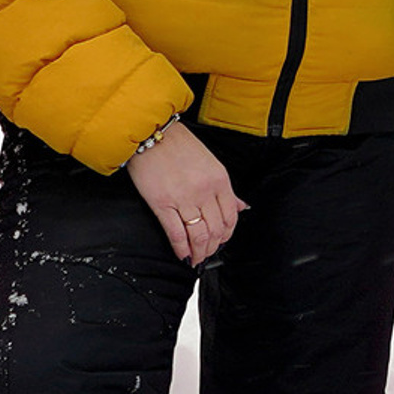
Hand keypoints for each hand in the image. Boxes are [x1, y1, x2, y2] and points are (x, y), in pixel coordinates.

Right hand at [126, 121, 246, 264]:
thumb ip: (225, 189)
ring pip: (198, 235)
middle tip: (207, 254)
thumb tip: (241, 207)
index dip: (227, 235)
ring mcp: (184, 198)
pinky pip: (176, 233)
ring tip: (196, 258)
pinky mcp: (162, 203)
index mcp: (219, 180)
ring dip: (199, 252)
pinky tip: (182, 254)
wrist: (152, 134)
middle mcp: (205, 191)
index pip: (231, 217)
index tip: (222, 241)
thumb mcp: (211, 164)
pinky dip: (180, 248)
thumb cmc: (180, 146)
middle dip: (213, 247)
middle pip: (216, 230)